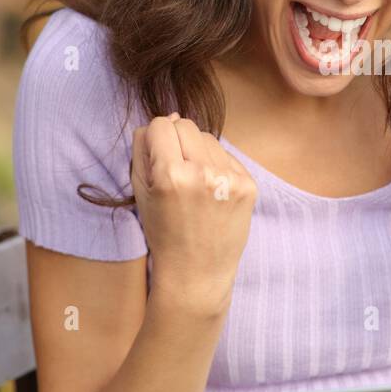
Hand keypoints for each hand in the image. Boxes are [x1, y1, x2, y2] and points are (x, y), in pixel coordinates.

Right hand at [131, 113, 256, 316]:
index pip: (162, 124)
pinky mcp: (249, 186)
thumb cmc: (164, 233)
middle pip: (186, 125)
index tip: (157, 154)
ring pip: (209, 138)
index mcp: (170, 175)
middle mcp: (202, 174)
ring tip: (194, 183)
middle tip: (175, 167)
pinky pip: (228, 156)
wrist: (197, 273)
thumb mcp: (141, 193)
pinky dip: (217, 167)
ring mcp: (230, 179)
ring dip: (199, 152)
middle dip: (177, 140)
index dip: (156, 137)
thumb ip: (144, 150)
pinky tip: (211, 192)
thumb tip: (165, 119)